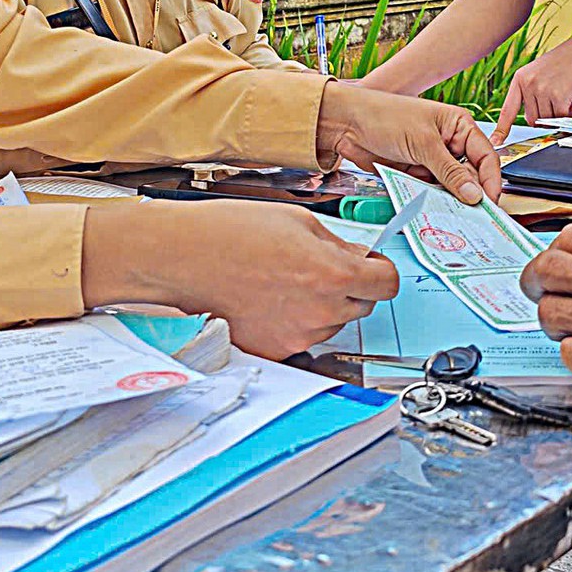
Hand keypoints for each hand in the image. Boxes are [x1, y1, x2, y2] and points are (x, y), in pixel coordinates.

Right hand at [84, 200, 398, 358]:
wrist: (184, 259)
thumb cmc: (232, 233)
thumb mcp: (298, 220)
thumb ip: (336, 245)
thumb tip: (355, 259)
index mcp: (334, 274)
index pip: (387, 284)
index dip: (380, 271)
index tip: (371, 266)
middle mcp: (322, 311)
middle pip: (363, 305)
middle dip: (351, 286)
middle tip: (320, 266)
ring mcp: (299, 336)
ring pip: (332, 322)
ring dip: (322, 304)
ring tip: (285, 280)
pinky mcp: (276, 350)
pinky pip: (302, 336)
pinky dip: (294, 321)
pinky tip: (270, 299)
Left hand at [319, 83, 499, 204]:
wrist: (346, 124)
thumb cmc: (384, 116)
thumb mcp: (423, 142)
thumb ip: (450, 171)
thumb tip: (474, 193)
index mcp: (458, 125)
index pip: (485, 156)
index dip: (491, 180)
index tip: (490, 202)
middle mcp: (449, 143)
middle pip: (471, 174)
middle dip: (471, 193)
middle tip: (474, 215)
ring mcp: (432, 160)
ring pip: (452, 187)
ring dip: (452, 200)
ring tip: (455, 216)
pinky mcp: (416, 173)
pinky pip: (432, 192)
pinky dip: (434, 201)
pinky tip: (435, 210)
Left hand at [492, 37, 571, 143]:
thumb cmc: (570, 61)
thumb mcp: (542, 73)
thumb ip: (534, 93)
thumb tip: (536, 121)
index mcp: (520, 78)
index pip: (508, 109)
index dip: (502, 128)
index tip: (496, 142)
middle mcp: (527, 84)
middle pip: (532, 119)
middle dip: (546, 117)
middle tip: (560, 102)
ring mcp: (541, 90)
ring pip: (547, 121)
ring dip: (560, 115)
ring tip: (569, 97)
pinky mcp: (557, 96)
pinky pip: (561, 118)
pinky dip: (570, 114)